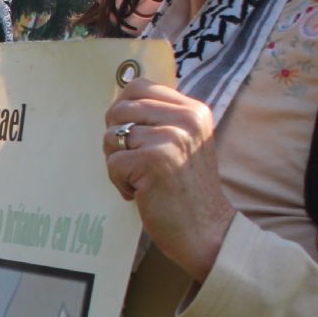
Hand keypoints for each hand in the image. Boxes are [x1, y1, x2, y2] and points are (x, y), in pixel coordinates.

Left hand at [102, 79, 236, 281]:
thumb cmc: (185, 190)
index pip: (139, 86)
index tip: (131, 136)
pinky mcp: (153, 160)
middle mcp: (185, 118)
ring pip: (111, 136)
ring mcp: (170, 138)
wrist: (206, 230)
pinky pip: (112, 163)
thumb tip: (117, 102)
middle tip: (134, 161)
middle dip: (115, 138)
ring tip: (141, 178)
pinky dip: (119, 182)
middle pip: (119, 109)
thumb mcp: (182, 143)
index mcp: (193, 110)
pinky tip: (141, 192)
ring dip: (117, 162)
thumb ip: (159, 120)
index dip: (123, 110)